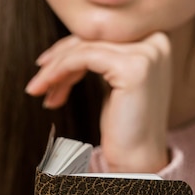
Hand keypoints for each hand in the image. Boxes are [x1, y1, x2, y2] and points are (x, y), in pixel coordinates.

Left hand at [25, 33, 172, 172]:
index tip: (45, 65)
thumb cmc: (123, 128)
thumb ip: (102, 58)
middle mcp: (156, 42)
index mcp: (155, 41)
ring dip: (54, 69)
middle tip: (37, 82)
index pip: (103, 34)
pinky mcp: (133, 67)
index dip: (70, 47)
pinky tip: (49, 90)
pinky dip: (60, 72)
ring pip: (85, 47)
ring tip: (38, 90)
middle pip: (93, 38)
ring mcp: (147, 53)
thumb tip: (67, 43)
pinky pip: (84, 58)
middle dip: (59, 59)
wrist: (136, 160)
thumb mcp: (113, 83)